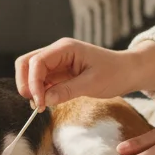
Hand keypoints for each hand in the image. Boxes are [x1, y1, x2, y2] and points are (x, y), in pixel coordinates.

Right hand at [14, 38, 136, 107]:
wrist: (128, 71)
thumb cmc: (115, 73)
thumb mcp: (92, 84)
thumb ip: (66, 91)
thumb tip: (44, 100)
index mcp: (65, 48)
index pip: (37, 62)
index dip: (33, 83)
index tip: (39, 103)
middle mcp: (58, 52)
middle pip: (27, 63)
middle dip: (25, 83)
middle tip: (34, 104)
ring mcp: (57, 61)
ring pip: (31, 72)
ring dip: (32, 88)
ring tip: (41, 106)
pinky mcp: (60, 72)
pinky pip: (42, 80)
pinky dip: (40, 91)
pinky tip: (47, 102)